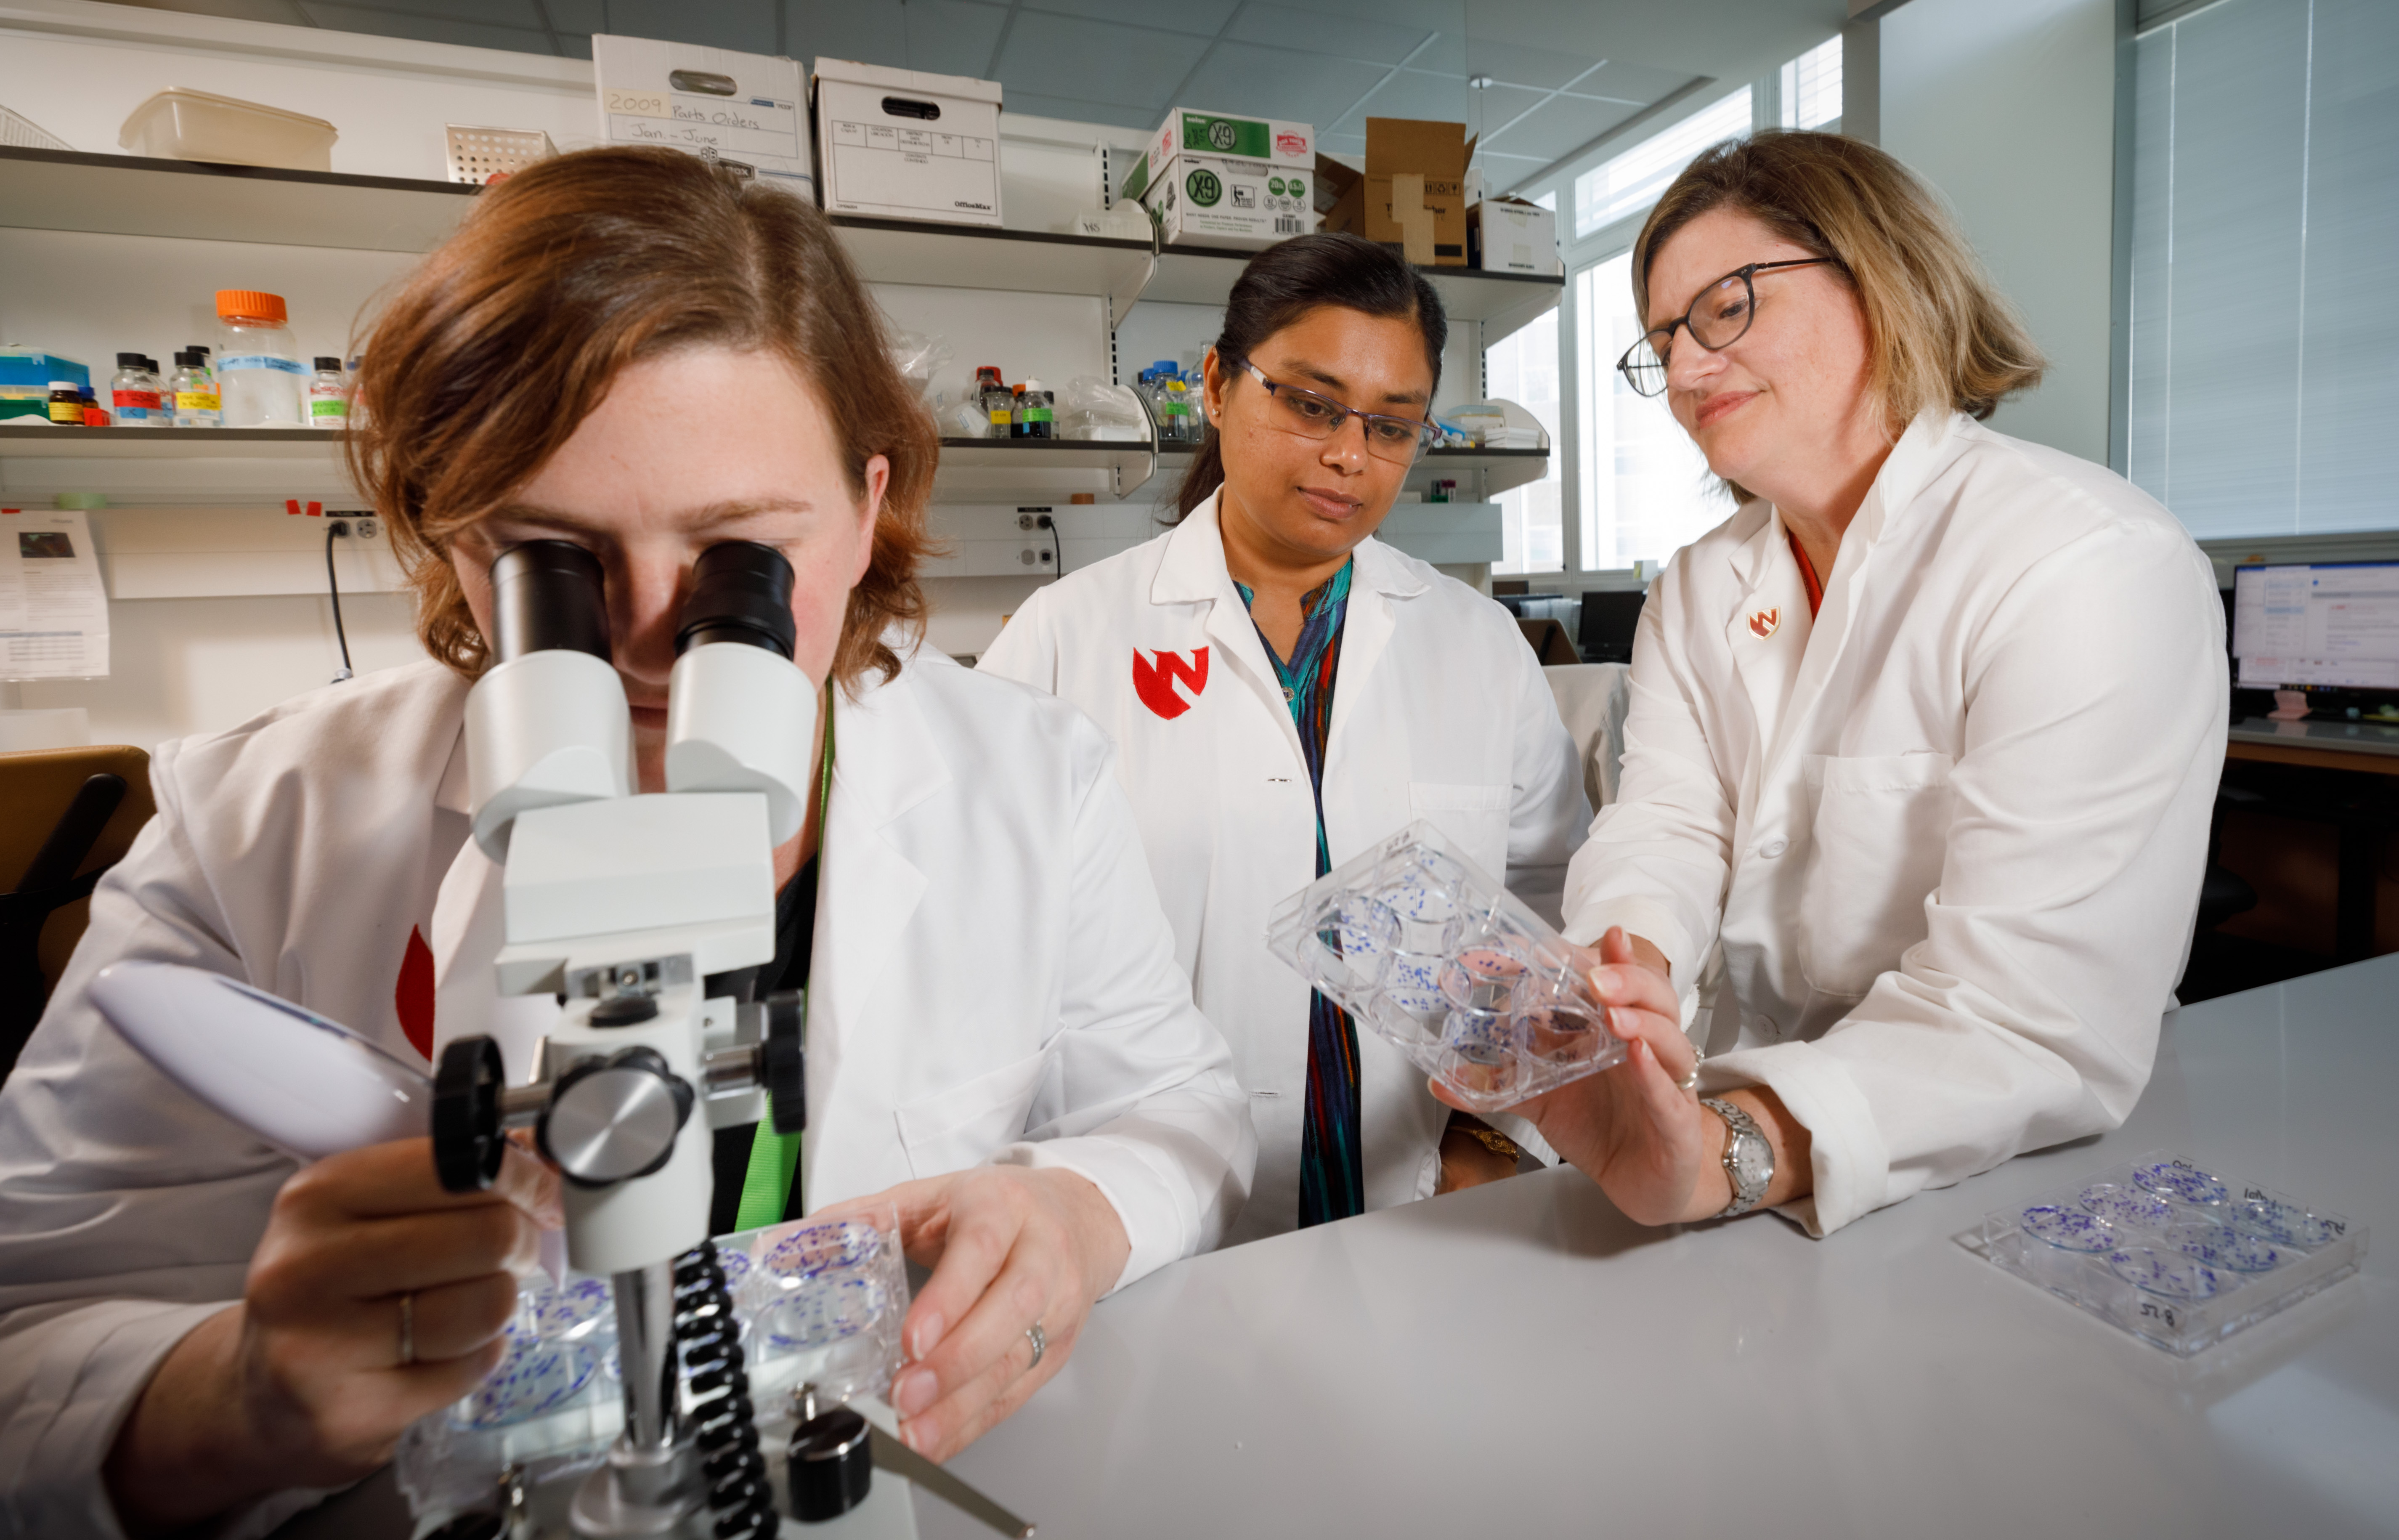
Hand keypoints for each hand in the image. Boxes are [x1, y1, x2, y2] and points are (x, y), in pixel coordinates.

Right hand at [104, 1138, 560, 1535]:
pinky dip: (478, 1356)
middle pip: (489, 1236)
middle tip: (505, 1254)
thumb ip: (452, 1176)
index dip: (519, 1179)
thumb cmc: (332, 1287)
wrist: (268, 1392)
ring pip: (489, 1305)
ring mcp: (324, 1345)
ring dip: (497, 1304)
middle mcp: (308, 1266)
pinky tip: (439, 1352)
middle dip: (518, 1244)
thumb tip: (544, 1151)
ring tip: (462, 1303)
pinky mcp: (353, 1409)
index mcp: (316, 1197)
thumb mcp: (367, 1210)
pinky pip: (474, 1366)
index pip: (460, 1169)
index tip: (537, 1192)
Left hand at [817, 1166, 1127, 1462]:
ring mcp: (1058, 1302)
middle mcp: (1042, 1252)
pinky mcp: (1060, 1345)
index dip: (951, 1297)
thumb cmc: (998, 1209)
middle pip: (1012, 1308)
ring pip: (1018, 1357)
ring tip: (915, 1431)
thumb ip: (870, 1216)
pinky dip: (976, 1420)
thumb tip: (800, 1240)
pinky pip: (1020, 1390)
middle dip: (957, 1360)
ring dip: (964, 1402)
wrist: (1079, 1217)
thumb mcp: (935, 1196)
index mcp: (1002, 1206)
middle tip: (906, 1394)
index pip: (982, 1250)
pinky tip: (939, 1437)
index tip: (914, 1339)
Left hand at [1434, 926, 1716, 1224]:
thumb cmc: (1599, 1125)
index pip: (1611, 980)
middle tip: (1593, 977)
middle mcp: (1644, 1044)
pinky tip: (1637, 1055)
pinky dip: (1653, 1072)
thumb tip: (1439, 1081)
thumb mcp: (1544, 1098)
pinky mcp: (1677, 1120)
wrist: (1641, 1182)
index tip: (1560, 943)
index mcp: (1613, 1028)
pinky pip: (1670, 1092)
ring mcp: (1666, 1080)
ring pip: (1668, 1037)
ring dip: (1642, 1019)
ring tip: (1612, 1013)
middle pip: (1650, 995)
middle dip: (1625, 977)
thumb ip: (1500, 1084)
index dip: (1595, 956)